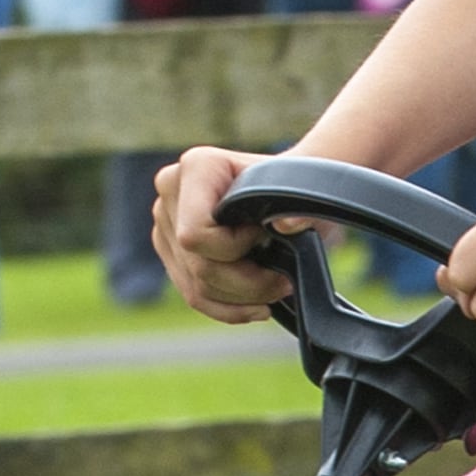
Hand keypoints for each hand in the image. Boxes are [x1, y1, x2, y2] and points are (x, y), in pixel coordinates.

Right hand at [153, 146, 295, 323]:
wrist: (290, 189)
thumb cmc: (298, 187)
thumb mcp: (308, 193)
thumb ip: (302, 209)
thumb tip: (289, 225)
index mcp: (198, 167)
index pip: (195, 234)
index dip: (235, 247)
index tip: (265, 236)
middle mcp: (172, 191)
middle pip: (197, 265)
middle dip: (246, 283)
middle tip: (284, 281)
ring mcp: (167, 223)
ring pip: (196, 287)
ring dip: (242, 299)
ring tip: (276, 289)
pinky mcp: (173, 251)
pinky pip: (194, 295)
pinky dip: (229, 308)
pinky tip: (257, 307)